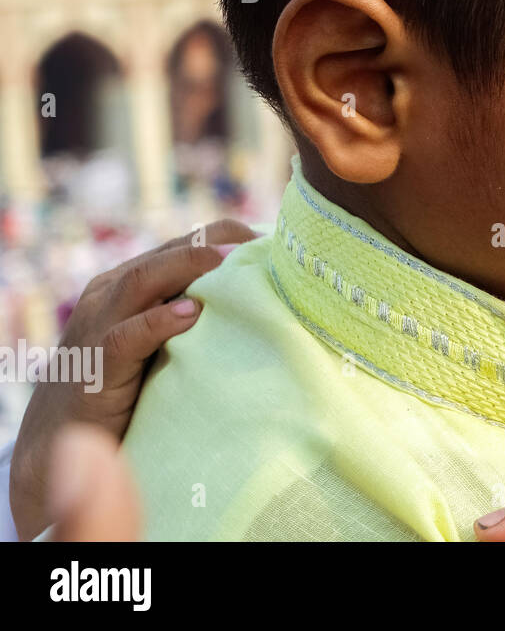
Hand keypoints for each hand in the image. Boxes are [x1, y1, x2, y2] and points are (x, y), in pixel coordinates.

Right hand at [10, 219, 257, 540]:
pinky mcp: (94, 366)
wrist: (61, 439)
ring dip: (188, 267)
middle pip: (167, 252)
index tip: (273, 240)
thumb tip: (266, 299)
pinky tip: (192, 315)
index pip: (182, 242)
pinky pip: (126, 336)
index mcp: (130, 281)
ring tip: (230, 263)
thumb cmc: (128, 384)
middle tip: (260, 244)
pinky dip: (159, 322)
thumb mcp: (164, 339)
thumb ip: (198, 314)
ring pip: (142, 280)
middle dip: (214, 244)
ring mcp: (97, 325)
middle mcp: (110, 293)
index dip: (227, 235)